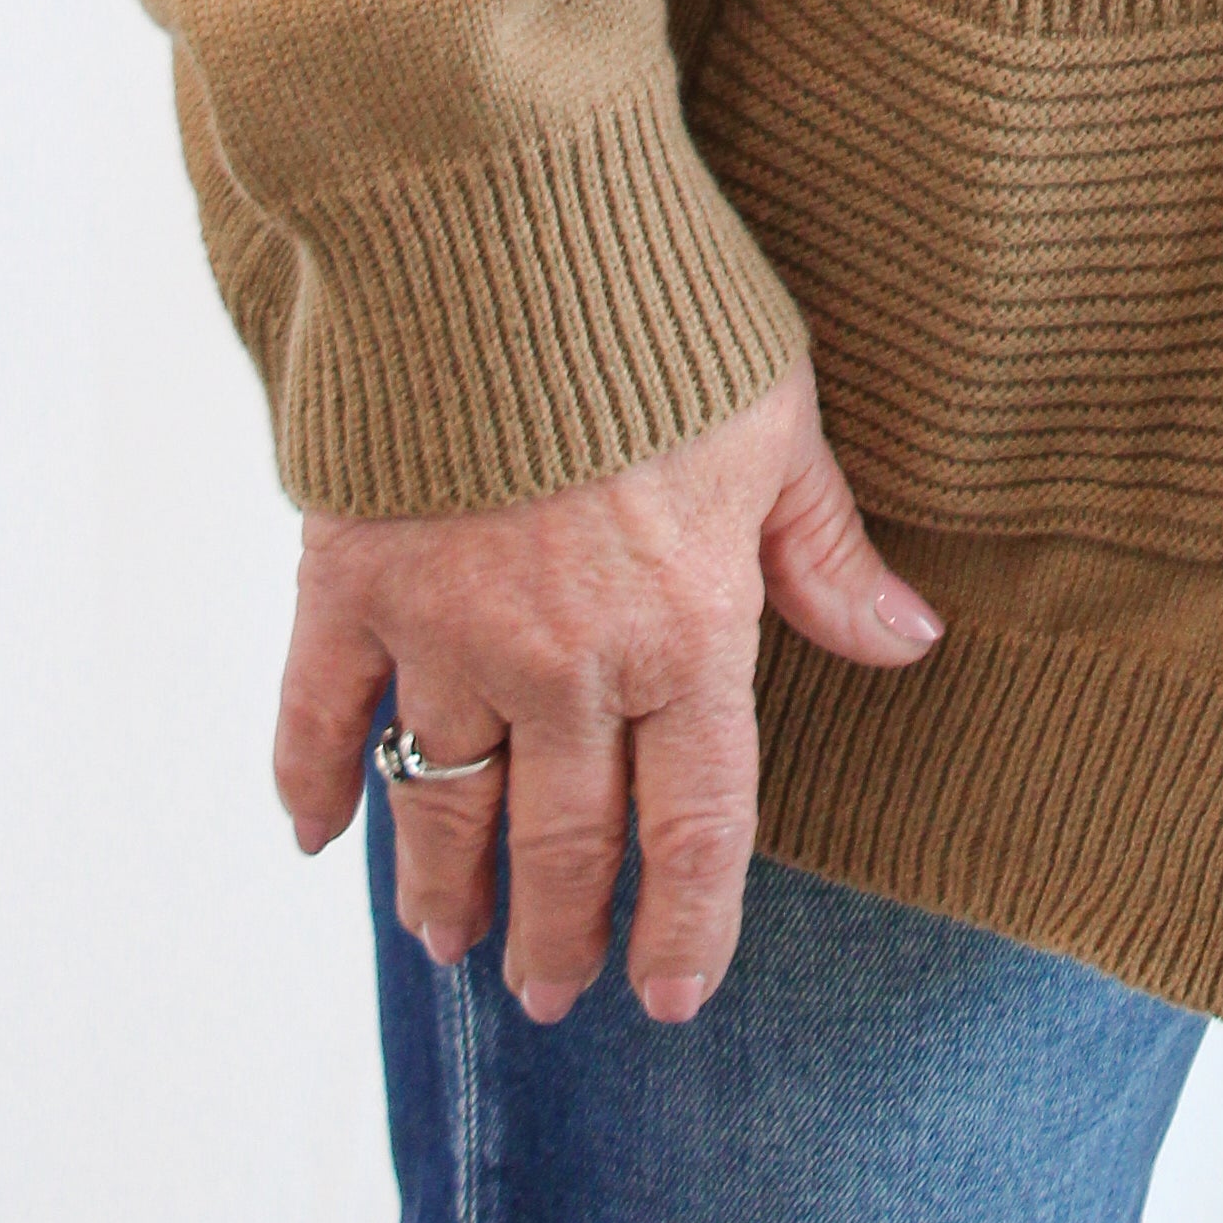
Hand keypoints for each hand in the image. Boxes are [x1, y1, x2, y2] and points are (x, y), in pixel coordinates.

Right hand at [273, 356, 938, 1027]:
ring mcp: (446, 630)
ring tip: (449, 942)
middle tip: (547, 993)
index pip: (696, 826)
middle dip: (557, 932)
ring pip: (442, 802)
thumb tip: (909, 642)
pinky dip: (313, 782)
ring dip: (444, 887)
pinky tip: (315, 835)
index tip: (671, 997)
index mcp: (685, 633)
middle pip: (563, 841)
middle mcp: (566, 663)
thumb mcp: (781, 423)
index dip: (687, 923)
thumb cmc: (665, 309)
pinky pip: (319, 713)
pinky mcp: (349, 580)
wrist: (506, 225)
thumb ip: (826, 553)